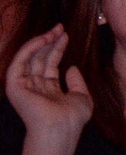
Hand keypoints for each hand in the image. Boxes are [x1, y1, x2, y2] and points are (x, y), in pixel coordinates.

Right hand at [5, 26, 92, 141]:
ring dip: (40, 42)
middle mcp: (34, 87)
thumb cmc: (73, 117)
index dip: (57, 48)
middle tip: (60, 27)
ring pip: (30, 58)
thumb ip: (77, 82)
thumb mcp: (81, 96)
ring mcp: (23, 86)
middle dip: (49, 41)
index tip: (65, 34)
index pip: (50, 64)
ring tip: (54, 31)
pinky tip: (42, 39)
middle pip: (39, 59)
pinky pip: (19, 62)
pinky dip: (29, 49)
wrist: (61, 128)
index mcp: (48, 90)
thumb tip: (72, 67)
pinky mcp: (14, 86)